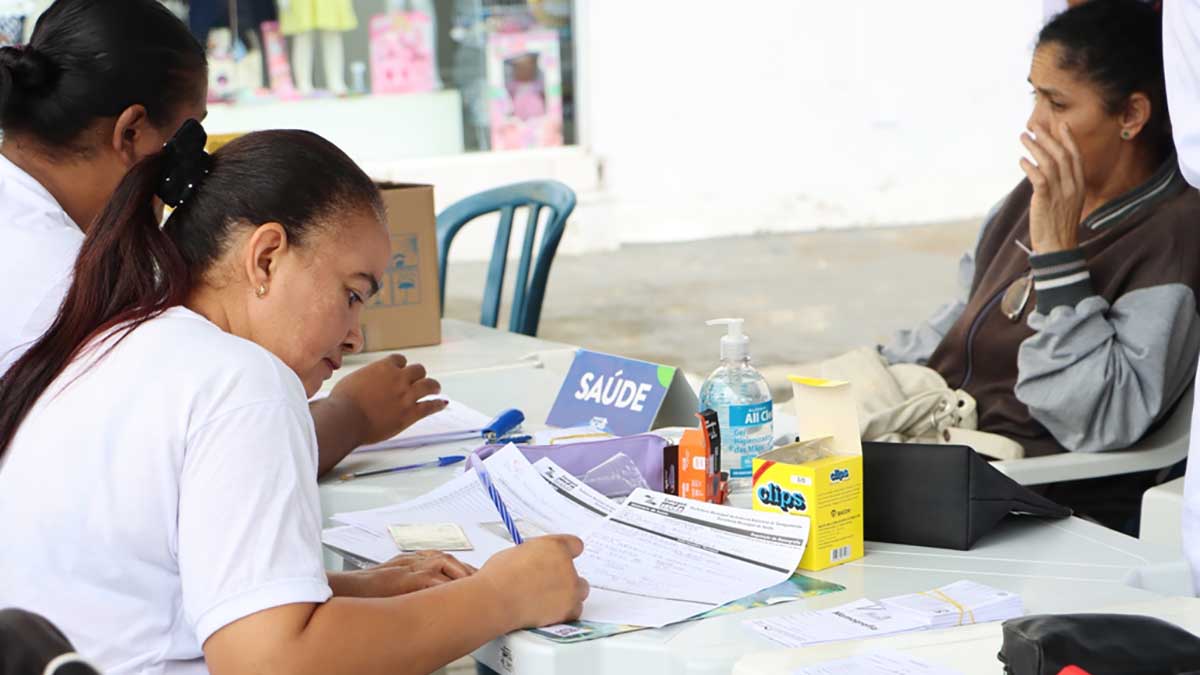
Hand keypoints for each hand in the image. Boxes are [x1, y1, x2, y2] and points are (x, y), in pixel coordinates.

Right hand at [329, 354, 447, 445]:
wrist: (346, 418)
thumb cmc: (343, 401)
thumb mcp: (352, 380)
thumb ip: (363, 379)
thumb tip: (360, 384)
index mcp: (384, 367)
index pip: (400, 360)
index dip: (401, 365)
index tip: (402, 369)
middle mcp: (399, 378)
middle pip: (418, 370)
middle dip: (418, 374)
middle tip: (420, 379)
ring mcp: (407, 395)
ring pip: (429, 385)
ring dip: (433, 386)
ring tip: (435, 388)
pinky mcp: (410, 413)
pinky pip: (430, 406)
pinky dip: (438, 404)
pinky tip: (442, 404)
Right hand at [332, 551, 476, 597]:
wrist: (349, 590)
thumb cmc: (367, 589)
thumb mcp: (392, 579)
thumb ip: (410, 581)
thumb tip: (426, 595)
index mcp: (411, 560)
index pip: (443, 558)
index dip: (460, 567)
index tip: (472, 574)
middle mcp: (414, 560)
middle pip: (449, 559)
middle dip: (466, 570)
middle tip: (480, 581)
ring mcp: (412, 568)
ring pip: (447, 565)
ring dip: (462, 575)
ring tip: (473, 587)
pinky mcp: (410, 579)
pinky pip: (435, 581)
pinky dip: (448, 587)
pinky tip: (457, 595)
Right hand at [477, 535, 589, 628]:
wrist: (496, 600)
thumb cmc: (499, 577)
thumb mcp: (517, 552)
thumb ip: (535, 554)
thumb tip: (536, 561)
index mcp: (555, 547)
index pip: (575, 545)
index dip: (568, 553)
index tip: (565, 558)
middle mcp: (567, 566)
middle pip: (577, 573)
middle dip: (565, 579)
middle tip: (547, 585)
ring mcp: (570, 588)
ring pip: (580, 592)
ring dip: (568, 596)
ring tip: (547, 600)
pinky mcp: (568, 609)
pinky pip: (575, 611)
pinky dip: (564, 613)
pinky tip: (549, 612)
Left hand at [1019, 121, 1086, 253]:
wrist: (1058, 246)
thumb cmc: (1059, 224)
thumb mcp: (1067, 200)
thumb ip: (1061, 183)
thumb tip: (1045, 167)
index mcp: (1080, 184)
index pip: (1076, 156)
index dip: (1068, 139)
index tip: (1061, 124)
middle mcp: (1072, 186)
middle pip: (1061, 155)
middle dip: (1048, 137)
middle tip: (1035, 126)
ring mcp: (1060, 193)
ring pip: (1048, 163)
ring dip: (1035, 147)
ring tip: (1024, 137)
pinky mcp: (1045, 200)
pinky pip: (1038, 178)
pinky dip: (1029, 167)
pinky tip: (1021, 160)